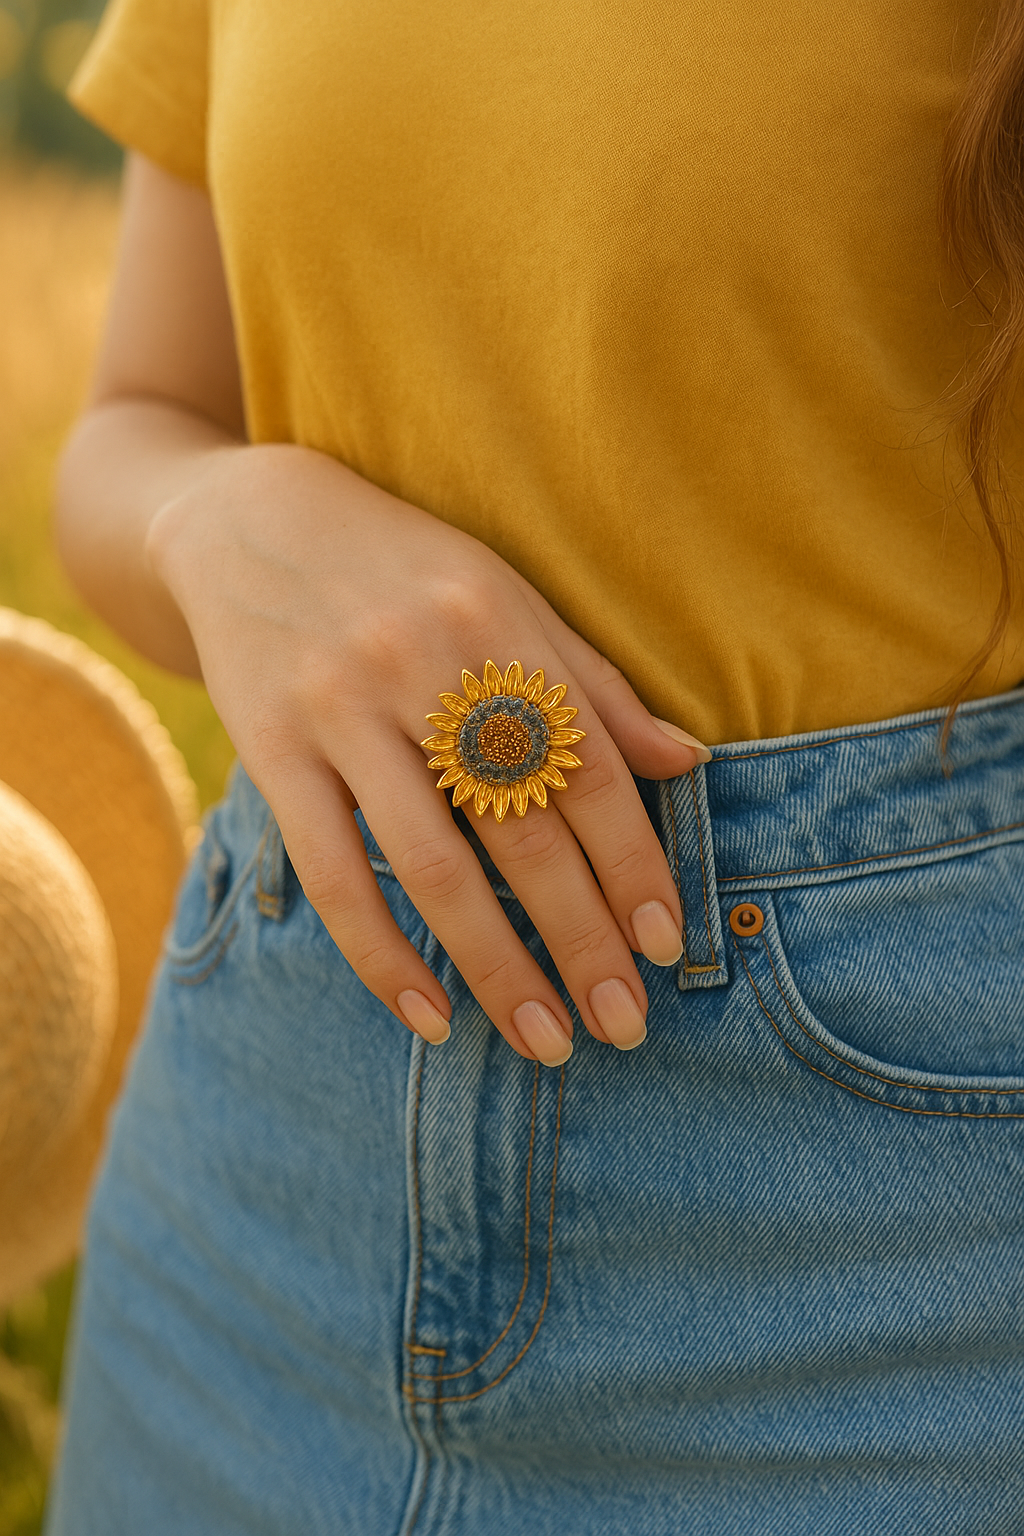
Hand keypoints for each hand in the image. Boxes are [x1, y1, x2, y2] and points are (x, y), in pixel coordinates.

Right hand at [148, 443, 709, 1064]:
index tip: (664, 946)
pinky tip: (431, 1015)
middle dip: (582, 940)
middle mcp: (426, 669)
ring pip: (435, 869)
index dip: (634, 863)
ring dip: (498, 969)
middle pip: (523, 833)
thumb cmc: (401, 569)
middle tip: (623, 1025)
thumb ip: (590, 685)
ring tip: (546, 1041)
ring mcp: (341, 713)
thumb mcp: (507, 598)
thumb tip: (685, 763)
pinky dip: (384, 955)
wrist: (244, 521)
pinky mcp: (271, 750)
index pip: (587, 770)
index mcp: (499, 629)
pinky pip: (334, 875)